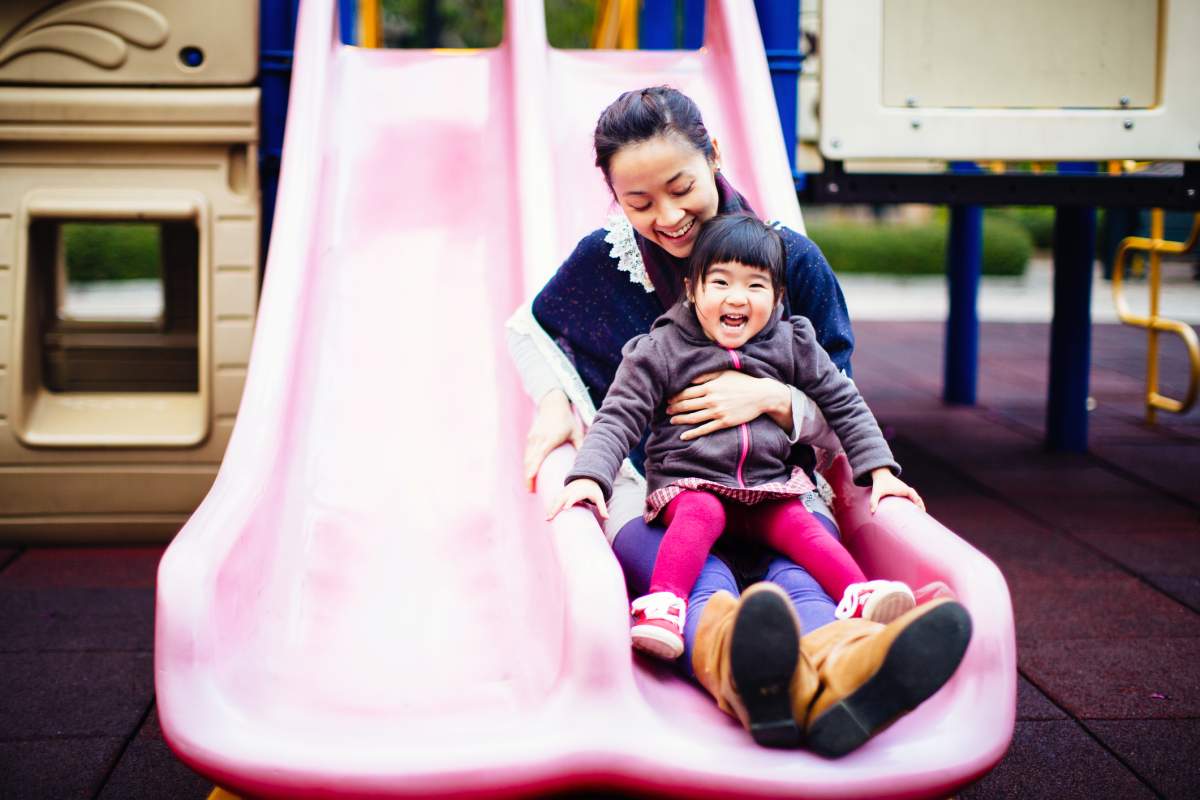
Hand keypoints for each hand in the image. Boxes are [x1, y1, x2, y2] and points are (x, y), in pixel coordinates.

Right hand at [523, 390, 583, 491]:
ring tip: (530, 487)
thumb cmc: (566, 420)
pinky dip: (528, 465)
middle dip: (528, 477)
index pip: (538, 457)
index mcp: (549, 439)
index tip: (530, 482)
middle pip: (530, 461)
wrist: (552, 404)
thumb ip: (581, 447)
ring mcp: (532, 438)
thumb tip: (587, 464)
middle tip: (531, 491)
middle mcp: (538, 439)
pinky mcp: (530, 438)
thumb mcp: (576, 432)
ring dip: (527, 472)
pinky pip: (527, 454)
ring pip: (527, 459)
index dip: (532, 471)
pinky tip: (530, 474)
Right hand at [545, 478, 607, 520]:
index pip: (573, 497)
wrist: (586, 479)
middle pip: (561, 499)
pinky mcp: (562, 494)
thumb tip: (607, 518)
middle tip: (550, 518)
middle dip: (555, 508)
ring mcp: (565, 492)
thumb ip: (602, 508)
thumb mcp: (599, 498)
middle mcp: (570, 492)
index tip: (565, 509)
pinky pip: (555, 500)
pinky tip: (548, 515)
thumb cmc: (593, 490)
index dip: (569, 502)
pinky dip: (551, 506)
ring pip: (556, 500)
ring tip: (547, 519)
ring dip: (551, 508)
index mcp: (579, 492)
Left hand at [666, 371, 790, 440]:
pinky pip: (704, 429)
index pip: (686, 392)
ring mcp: (717, 412)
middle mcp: (712, 399)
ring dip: (680, 419)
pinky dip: (692, 433)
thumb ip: (707, 375)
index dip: (675, 396)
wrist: (762, 395)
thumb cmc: (742, 381)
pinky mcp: (724, 422)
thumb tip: (691, 377)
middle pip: (687, 405)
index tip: (668, 398)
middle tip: (666, 410)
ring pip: (693, 418)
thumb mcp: (724, 373)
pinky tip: (683, 436)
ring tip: (672, 420)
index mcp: (710, 386)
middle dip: (674, 408)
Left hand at [869, 468, 925, 513]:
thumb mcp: (876, 492)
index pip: (916, 498)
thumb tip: (872, 511)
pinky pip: (912, 497)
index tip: (922, 513)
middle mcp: (907, 489)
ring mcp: (906, 490)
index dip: (919, 505)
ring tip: (920, 515)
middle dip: (921, 506)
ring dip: (919, 505)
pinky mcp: (903, 491)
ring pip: (916, 498)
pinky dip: (914, 503)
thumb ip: (873, 501)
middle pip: (918, 498)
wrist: (880, 474)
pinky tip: (913, 510)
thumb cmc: (879, 483)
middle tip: (923, 517)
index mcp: (904, 490)